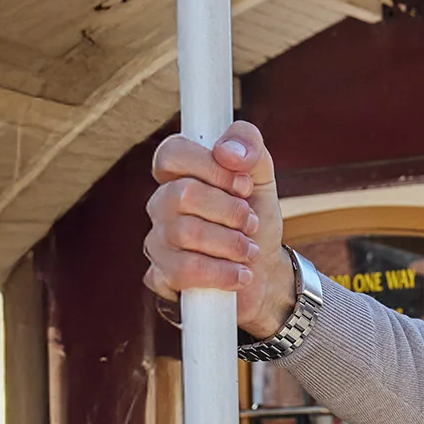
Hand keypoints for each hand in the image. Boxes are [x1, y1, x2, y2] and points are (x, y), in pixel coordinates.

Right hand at [145, 119, 296, 338]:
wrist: (266, 275)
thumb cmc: (256, 222)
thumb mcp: (262, 177)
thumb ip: (249, 146)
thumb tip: (229, 151)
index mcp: (178, 174)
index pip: (172, 153)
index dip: (213, 168)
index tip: (244, 185)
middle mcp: (161, 205)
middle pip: (183, 193)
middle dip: (230, 210)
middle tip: (251, 222)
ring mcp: (157, 241)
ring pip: (186, 232)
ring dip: (232, 243)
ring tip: (249, 250)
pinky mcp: (163, 277)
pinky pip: (185, 272)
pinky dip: (223, 274)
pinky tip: (240, 274)